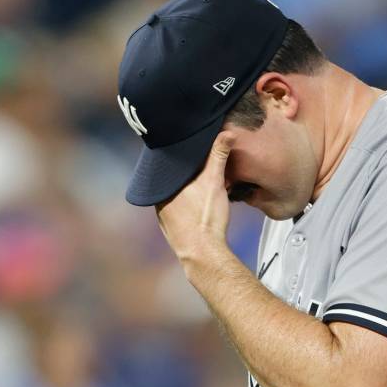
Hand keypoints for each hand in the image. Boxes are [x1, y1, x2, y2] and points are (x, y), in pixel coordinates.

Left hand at [155, 135, 231, 263]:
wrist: (203, 253)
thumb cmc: (206, 218)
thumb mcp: (215, 182)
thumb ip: (219, 155)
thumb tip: (227, 133)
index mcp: (164, 182)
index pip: (171, 162)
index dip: (183, 155)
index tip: (192, 147)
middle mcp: (158, 197)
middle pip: (173, 178)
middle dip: (186, 172)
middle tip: (200, 167)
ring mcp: (162, 213)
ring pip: (174, 194)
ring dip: (185, 189)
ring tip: (200, 185)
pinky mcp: (170, 226)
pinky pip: (176, 209)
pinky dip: (185, 204)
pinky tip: (196, 206)